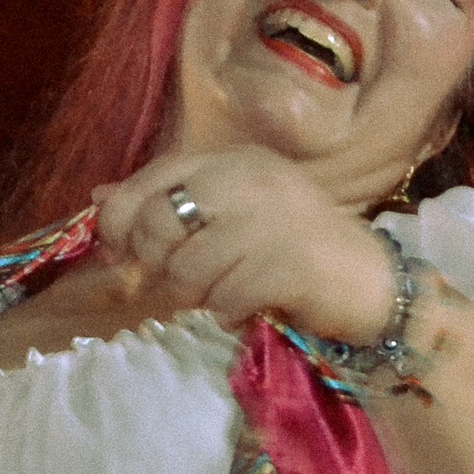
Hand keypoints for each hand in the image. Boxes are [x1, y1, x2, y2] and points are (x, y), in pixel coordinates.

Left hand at [93, 147, 395, 343]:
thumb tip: (100, 199)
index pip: (155, 177)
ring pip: (185, 267)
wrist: (373, 284)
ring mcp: (269, 220)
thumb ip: (172, 201)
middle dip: (157, 263)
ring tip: (222, 295)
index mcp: (235, 161)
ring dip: (195, 295)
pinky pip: (221, 298)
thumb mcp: (234, 214)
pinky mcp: (284, 264)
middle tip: (183, 281)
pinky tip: (246, 308)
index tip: (119, 251)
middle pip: (160, 222)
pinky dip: (226, 313)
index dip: (123, 217)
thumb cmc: (298, 249)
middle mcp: (250, 179)